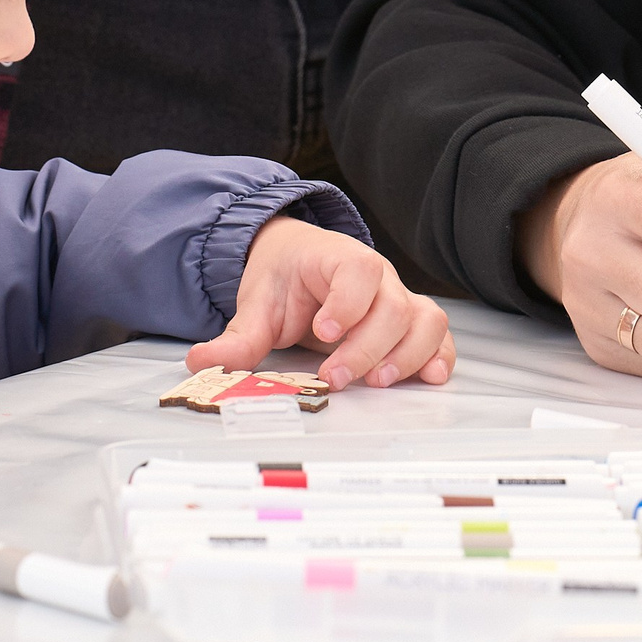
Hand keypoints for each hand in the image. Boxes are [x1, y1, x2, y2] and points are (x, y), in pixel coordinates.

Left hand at [186, 216, 454, 389]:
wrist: (299, 261)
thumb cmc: (285, 278)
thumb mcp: (258, 303)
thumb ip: (237, 336)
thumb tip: (202, 361)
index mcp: (340, 260)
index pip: (357, 272)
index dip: (347, 303)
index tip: (323, 332)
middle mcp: (378, 277)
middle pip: (394, 305)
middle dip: (367, 346)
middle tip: (336, 376)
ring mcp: (399, 298)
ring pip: (425, 319)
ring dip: (408, 354)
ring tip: (380, 381)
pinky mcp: (410, 323)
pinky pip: (438, 335)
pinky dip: (439, 356)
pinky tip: (430, 378)